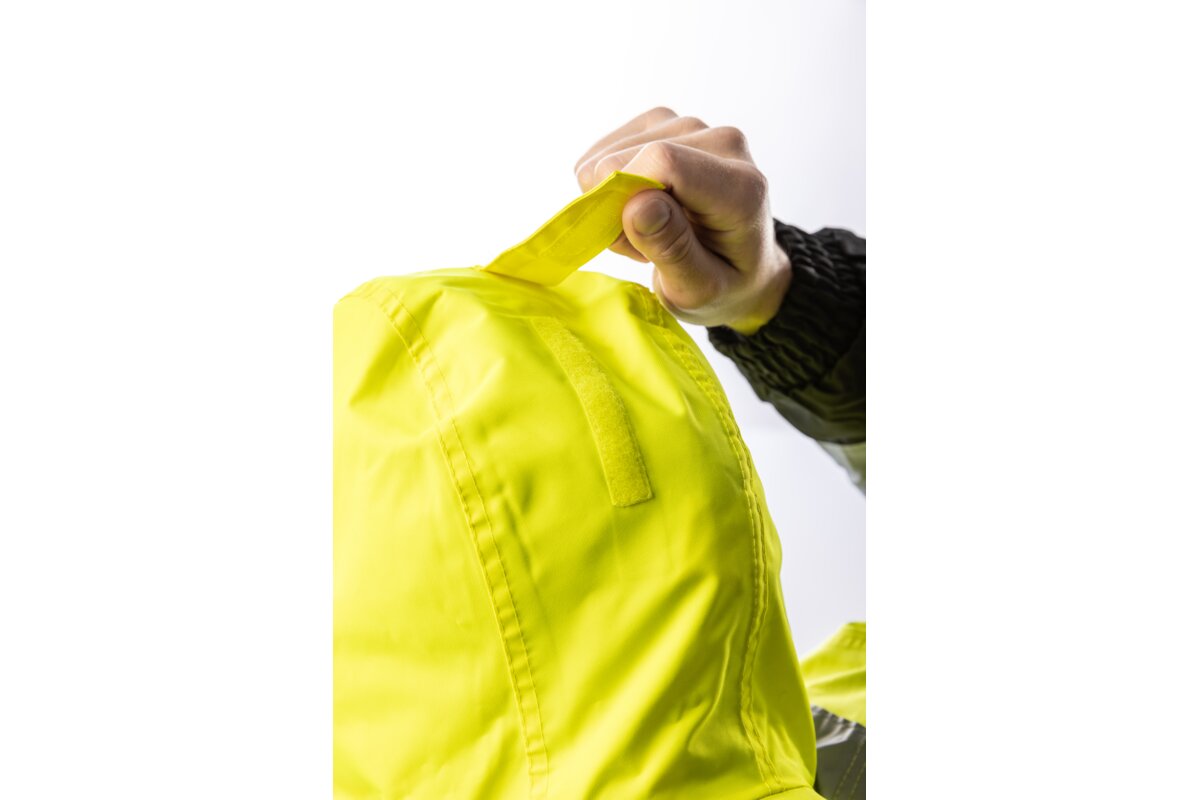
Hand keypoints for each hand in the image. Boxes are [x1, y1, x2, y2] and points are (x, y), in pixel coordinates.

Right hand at [574, 107, 791, 334]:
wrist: (743, 263)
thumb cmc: (724, 283)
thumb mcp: (700, 290)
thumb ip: (673, 250)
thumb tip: (637, 204)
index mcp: (741, 186)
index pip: (665, 162)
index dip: (625, 195)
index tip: (627, 238)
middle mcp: (722, 142)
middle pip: (630, 156)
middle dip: (616, 206)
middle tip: (641, 244)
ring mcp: (692, 125)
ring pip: (610, 152)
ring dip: (613, 198)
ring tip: (645, 228)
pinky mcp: (666, 121)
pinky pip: (606, 148)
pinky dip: (611, 183)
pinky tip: (638, 206)